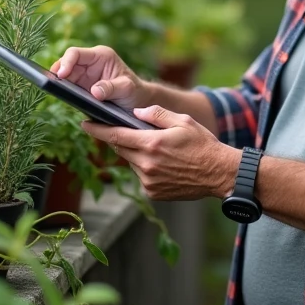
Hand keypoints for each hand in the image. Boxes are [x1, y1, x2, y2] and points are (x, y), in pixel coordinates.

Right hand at [51, 46, 149, 108]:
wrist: (137, 101)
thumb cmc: (134, 91)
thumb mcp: (126, 89)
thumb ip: (111, 88)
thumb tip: (94, 92)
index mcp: (100, 56)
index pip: (76, 53)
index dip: (66, 62)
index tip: (61, 75)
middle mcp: (89, 62)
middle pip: (66, 63)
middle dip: (57, 73)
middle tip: (51, 85)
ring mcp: (84, 75)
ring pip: (64, 75)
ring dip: (58, 83)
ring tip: (53, 91)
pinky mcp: (81, 86)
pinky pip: (67, 86)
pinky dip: (62, 91)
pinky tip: (60, 96)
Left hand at [81, 106, 237, 200]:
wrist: (220, 174)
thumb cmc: (203, 144)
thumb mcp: (183, 121)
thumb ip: (157, 114)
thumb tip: (137, 111)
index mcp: (151, 144)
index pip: (115, 135)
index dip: (97, 129)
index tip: (85, 124)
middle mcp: (146, 164)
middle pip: (122, 149)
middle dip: (123, 140)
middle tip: (134, 133)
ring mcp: (149, 181)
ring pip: (132, 163)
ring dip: (138, 155)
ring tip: (161, 151)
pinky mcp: (153, 192)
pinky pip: (143, 176)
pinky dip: (147, 169)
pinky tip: (166, 165)